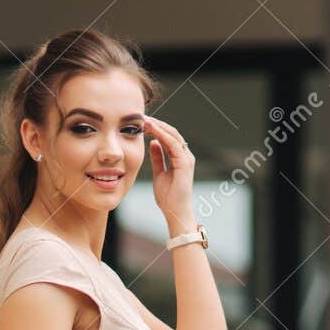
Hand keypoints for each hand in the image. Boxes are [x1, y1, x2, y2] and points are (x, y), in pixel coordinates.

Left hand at [144, 114, 195, 231]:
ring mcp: (186, 158)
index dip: (156, 129)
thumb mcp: (159, 173)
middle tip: (142, 118)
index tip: (142, 124)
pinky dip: (162, 135)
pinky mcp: (184, 163)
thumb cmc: (168, 197)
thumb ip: (158, 158)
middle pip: (171, 133)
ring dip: (159, 127)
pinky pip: (173, 144)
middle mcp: (185, 155)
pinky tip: (152, 131)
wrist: (174, 211)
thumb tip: (153, 143)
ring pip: (173, 135)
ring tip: (146, 121)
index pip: (168, 137)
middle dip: (157, 124)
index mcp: (179, 158)